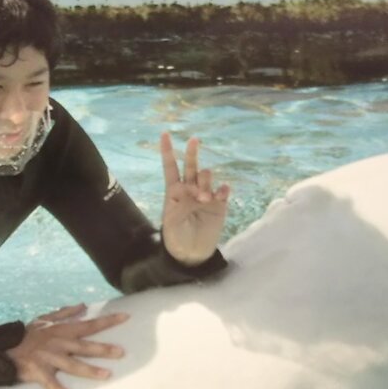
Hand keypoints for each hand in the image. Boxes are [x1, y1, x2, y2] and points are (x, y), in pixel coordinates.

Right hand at [6, 304, 128, 388]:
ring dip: (89, 370)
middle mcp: (57, 343)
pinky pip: (49, 383)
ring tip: (107, 375)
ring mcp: (48, 358)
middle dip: (103, 349)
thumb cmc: (26, 335)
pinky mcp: (37, 372)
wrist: (3, 349)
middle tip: (121, 352)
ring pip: (72, 364)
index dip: (107, 320)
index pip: (88, 324)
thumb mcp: (44, 320)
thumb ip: (65, 313)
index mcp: (61, 331)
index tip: (126, 317)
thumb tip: (82, 305)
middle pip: (84, 346)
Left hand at [160, 132, 229, 265]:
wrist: (191, 254)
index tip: (165, 134)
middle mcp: (190, 190)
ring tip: (204, 195)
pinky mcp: (219, 205)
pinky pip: (222, 192)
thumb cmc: (176, 238)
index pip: (170, 168)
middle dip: (191, 153)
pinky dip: (222, 189)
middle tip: (194, 140)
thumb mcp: (171, 223)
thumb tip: (193, 190)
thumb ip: (180, 205)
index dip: (167, 151)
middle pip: (191, 167)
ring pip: (206, 178)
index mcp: (174, 192)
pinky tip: (221, 192)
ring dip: (205, 180)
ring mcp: (205, 196)